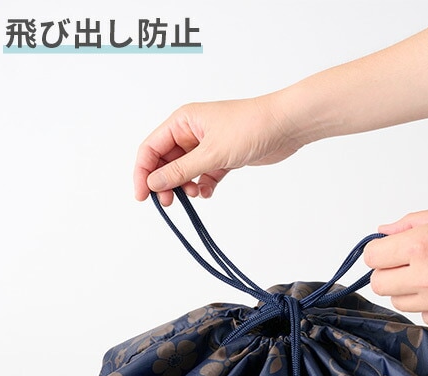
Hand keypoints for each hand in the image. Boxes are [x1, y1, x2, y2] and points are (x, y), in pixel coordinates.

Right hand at [133, 95, 304, 204]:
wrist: (285, 126)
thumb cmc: (250, 127)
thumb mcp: (211, 153)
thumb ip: (181, 170)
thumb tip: (154, 183)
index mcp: (182, 122)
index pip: (151, 148)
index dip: (143, 172)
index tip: (142, 196)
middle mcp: (192, 132)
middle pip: (166, 161)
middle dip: (165, 182)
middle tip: (168, 202)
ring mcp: (208, 145)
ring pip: (185, 170)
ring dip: (185, 186)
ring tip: (195, 195)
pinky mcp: (224, 157)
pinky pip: (204, 175)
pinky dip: (204, 185)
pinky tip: (209, 191)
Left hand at [363, 203, 427, 326]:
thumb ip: (410, 224)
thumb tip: (383, 232)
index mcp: (422, 245)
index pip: (371, 258)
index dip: (377, 252)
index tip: (387, 250)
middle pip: (379, 285)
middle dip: (387, 272)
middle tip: (406, 263)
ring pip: (398, 303)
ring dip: (406, 290)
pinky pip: (424, 317)